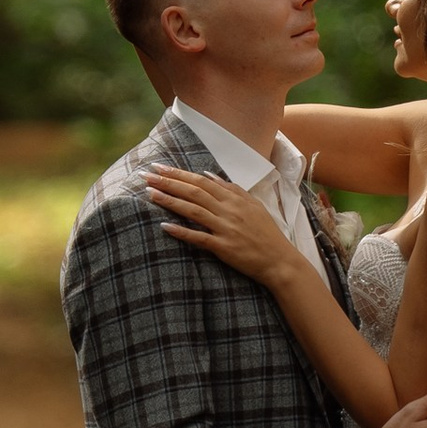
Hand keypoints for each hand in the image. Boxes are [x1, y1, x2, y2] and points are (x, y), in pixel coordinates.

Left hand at [145, 167, 288, 287]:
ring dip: (170, 200)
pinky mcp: (224, 247)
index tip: (160, 167)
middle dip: (168, 181)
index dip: (179, 173)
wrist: (279, 260)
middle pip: (194, 191)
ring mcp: (226, 228)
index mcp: (234, 198)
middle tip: (147, 175)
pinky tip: (164, 226)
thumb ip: (231, 189)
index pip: (201, 181)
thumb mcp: (252, 205)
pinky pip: (199, 238)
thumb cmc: (266, 233)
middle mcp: (229, 210)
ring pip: (193, 210)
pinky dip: (181, 232)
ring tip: (150, 193)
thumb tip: (208, 174)